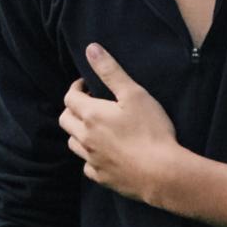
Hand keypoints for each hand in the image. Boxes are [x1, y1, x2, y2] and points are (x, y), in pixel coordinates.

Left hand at [59, 43, 180, 203]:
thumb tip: (91, 49)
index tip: (88, 84)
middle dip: (74, 108)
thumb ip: (110, 71)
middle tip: (91, 102)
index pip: (70, 97)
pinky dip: (90, 155)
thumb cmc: (150, 129)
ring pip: (73, 143)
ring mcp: (91, 160)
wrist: (161, 172)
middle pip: (65, 120)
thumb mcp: (133, 94)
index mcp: (90, 115)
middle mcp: (85, 138)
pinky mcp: (101, 177)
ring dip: (79, 131)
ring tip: (96, 126)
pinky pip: (86, 164)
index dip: (77, 87)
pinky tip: (104, 151)